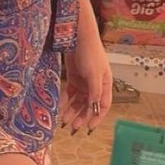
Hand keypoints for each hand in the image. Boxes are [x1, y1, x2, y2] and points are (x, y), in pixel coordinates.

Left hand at [60, 7, 112, 133]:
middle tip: (73, 128)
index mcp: (105, 84)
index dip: (97, 117)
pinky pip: (69, 94)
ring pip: (78, 102)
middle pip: (89, 105)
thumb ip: (94, 92)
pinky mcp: (73, 78)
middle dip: (81, 117)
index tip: (89, 128)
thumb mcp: (94, 74)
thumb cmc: (90, 53)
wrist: (77, 36)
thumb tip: (95, 109)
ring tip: (64, 121)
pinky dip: (65, 101)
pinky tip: (59, 108)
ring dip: (72, 111)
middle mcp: (95, 85)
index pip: (103, 105)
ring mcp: (84, 82)